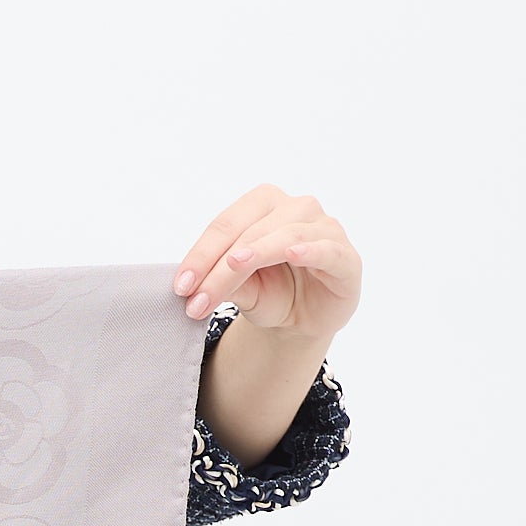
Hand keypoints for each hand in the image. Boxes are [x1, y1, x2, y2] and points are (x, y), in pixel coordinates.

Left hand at [173, 184, 360, 344]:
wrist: (304, 319)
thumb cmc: (272, 294)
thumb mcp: (242, 291)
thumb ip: (225, 282)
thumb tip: (197, 285)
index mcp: (265, 205)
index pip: (227, 224)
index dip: (201, 254)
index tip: (180, 286)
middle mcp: (297, 208)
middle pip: (251, 231)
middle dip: (220, 267)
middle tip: (195, 300)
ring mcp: (325, 228)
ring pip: (285, 235)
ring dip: (256, 257)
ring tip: (231, 271)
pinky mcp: (346, 256)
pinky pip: (327, 248)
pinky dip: (310, 248)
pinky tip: (292, 253)